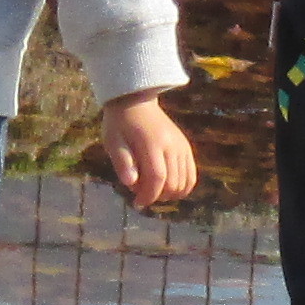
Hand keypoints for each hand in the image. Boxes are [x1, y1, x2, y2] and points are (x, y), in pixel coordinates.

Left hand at [100, 93, 196, 209]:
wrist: (135, 101)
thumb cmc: (120, 124)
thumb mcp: (113, 141)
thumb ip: (122, 162)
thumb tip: (130, 184)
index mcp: (152, 144)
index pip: (157, 178)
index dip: (149, 196)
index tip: (137, 203)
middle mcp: (172, 146)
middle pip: (173, 183)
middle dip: (157, 196)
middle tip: (141, 195)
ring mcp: (182, 146)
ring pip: (185, 182)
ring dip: (169, 194)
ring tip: (153, 190)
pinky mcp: (186, 147)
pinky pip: (191, 175)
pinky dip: (181, 186)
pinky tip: (166, 186)